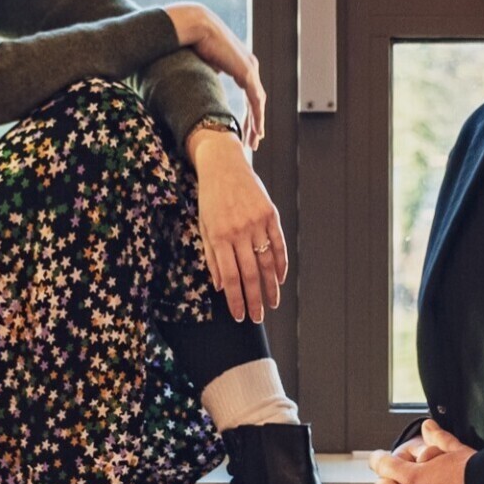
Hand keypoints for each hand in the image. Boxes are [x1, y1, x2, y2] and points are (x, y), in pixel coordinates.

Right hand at [165, 3, 264, 148]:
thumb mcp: (202, 65)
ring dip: (257, 124)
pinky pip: (255, 100)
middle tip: (253, 141)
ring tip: (254, 142)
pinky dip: (257, 117)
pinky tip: (257, 131)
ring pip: (258, 103)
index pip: (249, 93)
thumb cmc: (193, 41)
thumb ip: (207, 77)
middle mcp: (249, 66)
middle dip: (255, 122)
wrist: (195, 25)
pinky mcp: (247, 72)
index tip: (245, 128)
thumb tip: (198, 89)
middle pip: (256, 100)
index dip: (249, 112)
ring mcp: (250, 69)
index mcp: (241, 64)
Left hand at [187, 129, 286, 321]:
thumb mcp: (203, 226)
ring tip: (272, 303)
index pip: (230, 278)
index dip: (235, 300)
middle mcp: (240, 231)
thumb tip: (221, 286)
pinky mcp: (270, 214)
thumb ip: (211, 257)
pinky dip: (280, 264)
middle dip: (254, 300)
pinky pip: (278, 244)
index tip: (239, 316)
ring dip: (270, 287)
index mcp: (219, 237)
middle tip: (258, 318)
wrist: (223, 165)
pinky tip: (280, 279)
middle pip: (250, 275)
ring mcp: (257, 222)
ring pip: (266, 263)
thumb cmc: (209, 198)